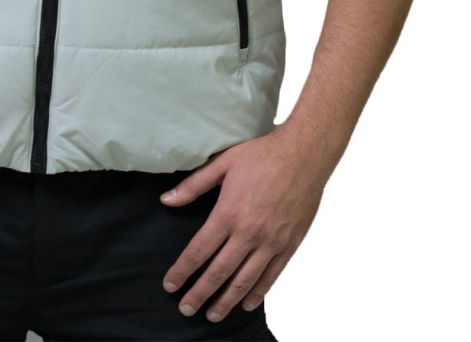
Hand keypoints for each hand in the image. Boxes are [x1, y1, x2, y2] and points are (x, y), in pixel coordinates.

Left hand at [160, 127, 326, 321]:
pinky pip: (271, 277)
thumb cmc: (262, 155)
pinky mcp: (289, 245)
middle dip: (199, 294)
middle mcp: (248, 233)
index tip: (170, 285)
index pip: (199, 250)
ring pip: (244, 281)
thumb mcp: (223, 163)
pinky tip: (246, 303)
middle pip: (219, 273)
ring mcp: (271, 242)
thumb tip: (166, 200)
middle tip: (186, 310)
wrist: (304, 155)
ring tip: (212, 315)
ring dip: (226, 301)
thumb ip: (193, 185)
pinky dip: (257, 293)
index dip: (182, 271)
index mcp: (228, 213)